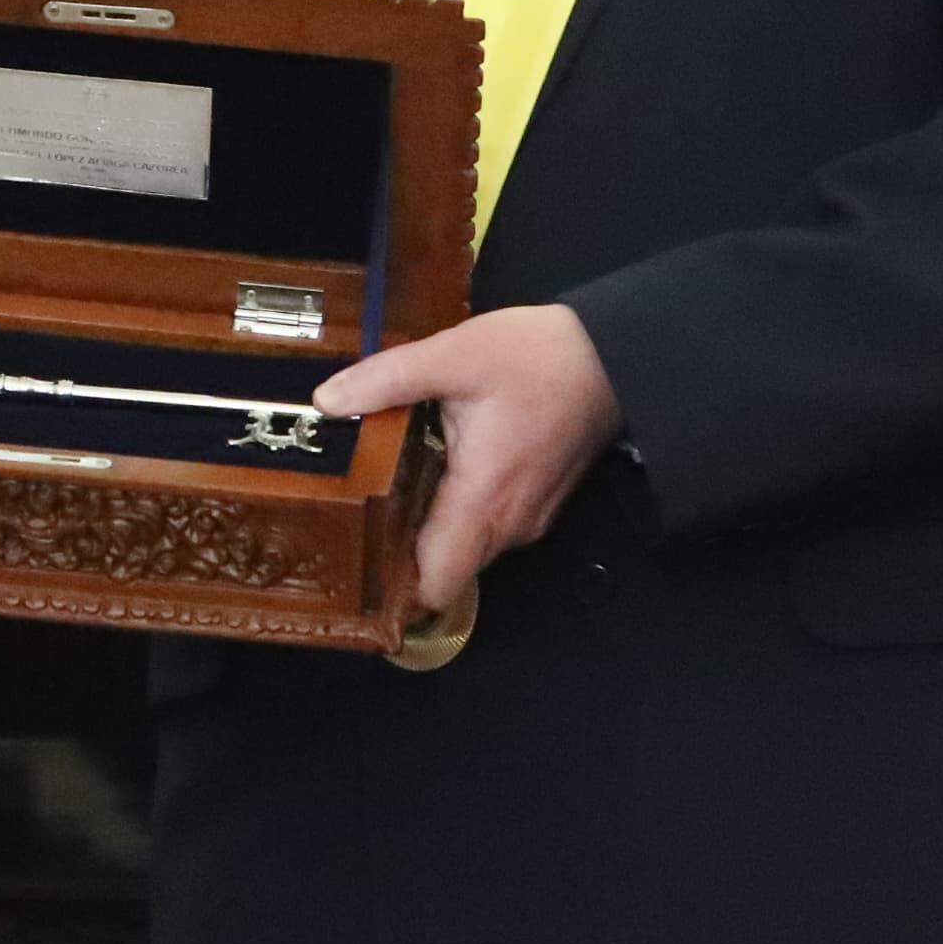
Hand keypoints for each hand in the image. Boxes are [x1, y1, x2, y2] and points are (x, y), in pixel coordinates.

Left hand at [315, 305, 622, 620]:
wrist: (613, 354)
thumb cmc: (542, 357)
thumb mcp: (454, 356)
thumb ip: (386, 380)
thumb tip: (329, 399)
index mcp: (482, 498)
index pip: (436, 583)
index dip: (395, 589)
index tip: (356, 566)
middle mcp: (509, 523)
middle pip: (446, 571)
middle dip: (404, 554)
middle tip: (360, 515)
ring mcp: (529, 517)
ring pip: (468, 550)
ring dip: (433, 530)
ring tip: (394, 489)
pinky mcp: (538, 504)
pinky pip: (489, 527)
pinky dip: (461, 513)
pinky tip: (437, 472)